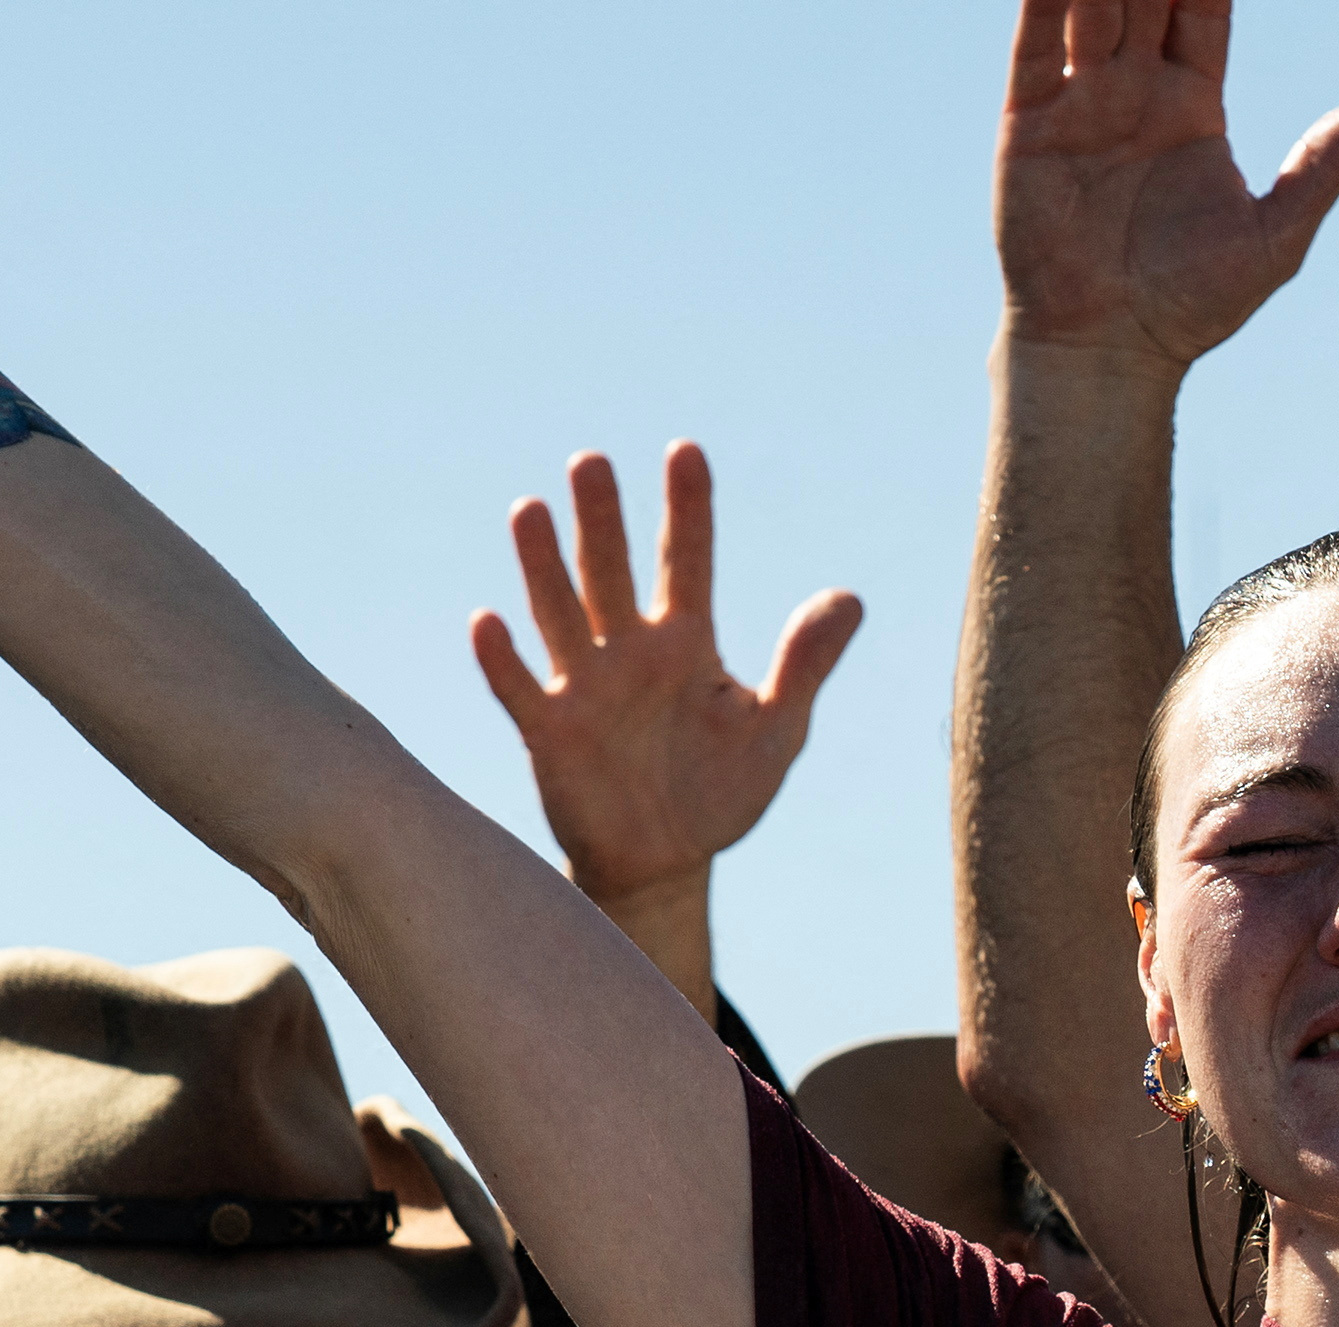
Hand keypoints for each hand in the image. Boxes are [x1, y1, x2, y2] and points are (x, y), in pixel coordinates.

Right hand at [467, 443, 862, 933]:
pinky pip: (520, 690)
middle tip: (592, 462)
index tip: (686, 452)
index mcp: (686, 642)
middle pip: (610, 571)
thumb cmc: (721, 790)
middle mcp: (629, 651)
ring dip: (542, 567)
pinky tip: (488, 621)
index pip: (686, 561)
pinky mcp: (550, 733)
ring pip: (560, 614)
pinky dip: (502, 659)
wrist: (667, 862)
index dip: (687, 510)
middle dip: (602, 520)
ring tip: (530, 509)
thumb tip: (850, 599)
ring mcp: (584, 687)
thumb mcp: (776, 729)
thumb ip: (805, 665)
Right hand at [996, 0, 1338, 368]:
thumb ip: (1322, 169)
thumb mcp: (1275, 236)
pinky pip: (1036, 48)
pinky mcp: (1029, 124)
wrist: (1110, 351)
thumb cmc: (1192, 304)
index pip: (1203, 9)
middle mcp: (1134, 90)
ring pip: (1093, 7)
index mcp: (1192, 104)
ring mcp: (1080, 102)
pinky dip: (1044, 2)